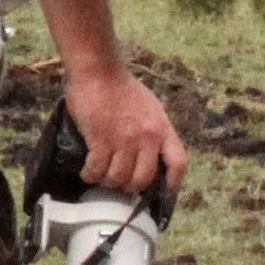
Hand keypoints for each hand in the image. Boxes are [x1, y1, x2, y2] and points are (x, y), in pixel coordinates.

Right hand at [63, 65, 187, 196]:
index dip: (172, 183)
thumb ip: (152, 129)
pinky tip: (86, 172)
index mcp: (162, 129)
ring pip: (118, 177)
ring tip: (99, 176)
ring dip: (107, 181)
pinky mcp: (101, 140)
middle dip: (129, 186)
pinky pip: (97, 169)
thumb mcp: (149, 107)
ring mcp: (124, 140)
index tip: (163, 193)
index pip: (178, 163)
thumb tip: (147, 151)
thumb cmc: (121, 86)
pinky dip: (90, 175)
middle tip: (118, 183)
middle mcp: (147, 138)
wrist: (99, 71)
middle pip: (142, 178)